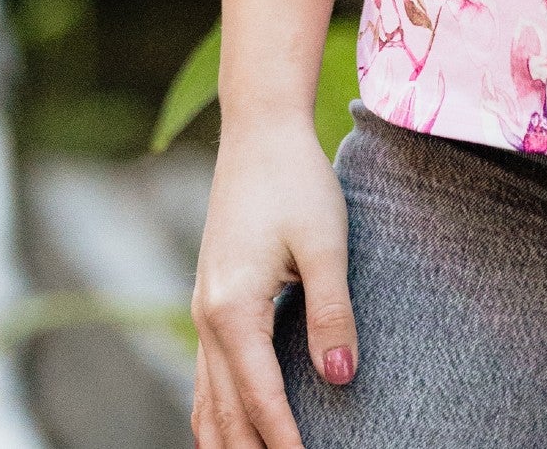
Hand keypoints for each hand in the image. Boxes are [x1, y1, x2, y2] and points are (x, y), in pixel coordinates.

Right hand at [191, 116, 357, 448]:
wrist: (260, 129)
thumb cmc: (297, 179)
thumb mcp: (325, 242)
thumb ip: (332, 313)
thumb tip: (342, 379)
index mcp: (234, 310)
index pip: (260, 400)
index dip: (284, 442)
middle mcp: (208, 316)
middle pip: (225, 412)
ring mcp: (204, 307)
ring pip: (207, 399)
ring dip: (228, 440)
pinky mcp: (211, 296)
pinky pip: (206, 373)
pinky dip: (216, 411)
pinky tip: (230, 427)